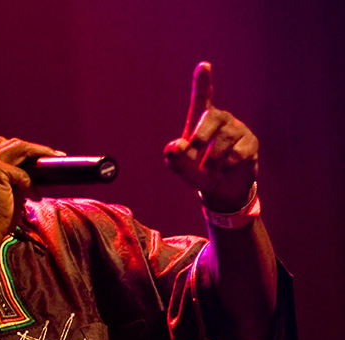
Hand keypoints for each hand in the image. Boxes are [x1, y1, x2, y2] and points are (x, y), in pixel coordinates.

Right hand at [0, 137, 64, 235]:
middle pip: (14, 143)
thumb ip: (19, 173)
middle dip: (36, 148)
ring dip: (38, 154)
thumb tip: (39, 165)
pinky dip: (29, 183)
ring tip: (53, 160)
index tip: (46, 154)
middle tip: (56, 155)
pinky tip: (33, 195)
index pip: (6, 146)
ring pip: (19, 148)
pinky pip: (21, 172)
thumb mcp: (10, 187)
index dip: (27, 149)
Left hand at [164, 62, 258, 211]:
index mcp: (201, 119)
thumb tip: (177, 146)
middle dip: (200, 137)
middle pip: (211, 117)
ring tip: (211, 168)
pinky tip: (227, 168)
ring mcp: (237, 130)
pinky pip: (238, 153)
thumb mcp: (179, 166)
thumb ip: (173, 156)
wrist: (219, 189)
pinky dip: (227, 165)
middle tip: (194, 152)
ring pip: (224, 140)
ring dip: (212, 160)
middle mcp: (221, 119)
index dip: (203, 81)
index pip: (203, 96)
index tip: (204, 66)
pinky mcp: (251, 143)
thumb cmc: (197, 171)